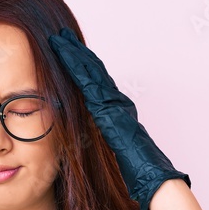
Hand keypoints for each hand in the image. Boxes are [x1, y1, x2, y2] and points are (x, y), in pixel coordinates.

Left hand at [48, 27, 189, 209]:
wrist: (149, 172)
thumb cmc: (134, 165)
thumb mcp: (112, 146)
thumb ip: (102, 134)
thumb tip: (90, 133)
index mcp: (116, 108)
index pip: (96, 82)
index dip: (82, 66)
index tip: (68, 52)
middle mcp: (117, 100)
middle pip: (93, 71)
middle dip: (76, 53)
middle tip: (60, 37)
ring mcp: (114, 102)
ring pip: (91, 72)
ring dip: (74, 55)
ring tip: (59, 41)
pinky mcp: (109, 108)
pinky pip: (90, 83)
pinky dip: (78, 68)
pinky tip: (66, 57)